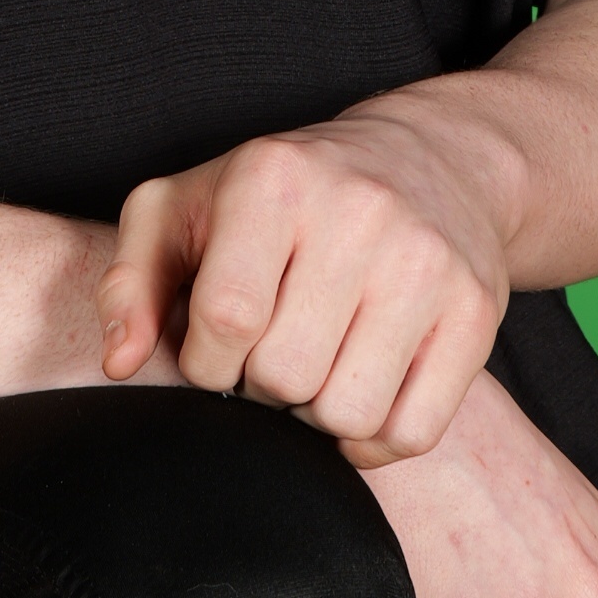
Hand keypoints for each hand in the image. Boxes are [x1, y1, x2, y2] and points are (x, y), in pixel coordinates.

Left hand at [98, 102, 513, 457]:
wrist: (430, 159)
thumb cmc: (283, 195)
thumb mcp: (187, 208)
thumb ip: (131, 281)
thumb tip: (121, 364)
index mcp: (275, 178)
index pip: (225, 319)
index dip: (208, 361)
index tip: (218, 350)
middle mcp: (360, 211)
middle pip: (286, 376)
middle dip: (264, 385)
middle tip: (274, 350)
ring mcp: (427, 262)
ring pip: (348, 414)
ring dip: (318, 413)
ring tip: (319, 363)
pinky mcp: (477, 311)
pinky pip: (413, 433)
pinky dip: (375, 439)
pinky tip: (361, 389)